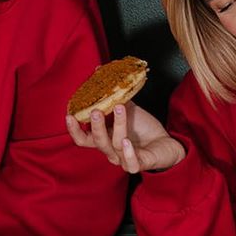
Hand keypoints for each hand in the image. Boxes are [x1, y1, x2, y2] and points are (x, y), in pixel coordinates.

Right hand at [66, 101, 185, 174]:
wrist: (165, 141)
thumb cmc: (142, 127)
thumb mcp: (126, 108)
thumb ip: (113, 95)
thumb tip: (99, 71)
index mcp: (104, 138)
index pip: (83, 139)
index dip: (74, 130)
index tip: (69, 115)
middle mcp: (110, 150)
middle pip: (96, 142)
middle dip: (95, 126)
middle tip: (96, 110)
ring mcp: (123, 159)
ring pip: (116, 145)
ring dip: (117, 126)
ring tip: (120, 108)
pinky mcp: (139, 164)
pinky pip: (130, 164)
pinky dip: (128, 154)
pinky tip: (127, 142)